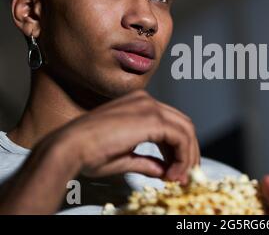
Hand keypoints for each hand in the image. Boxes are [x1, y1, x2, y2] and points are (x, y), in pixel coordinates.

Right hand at [0, 89, 199, 213]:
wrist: (69, 147)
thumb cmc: (87, 151)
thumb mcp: (124, 157)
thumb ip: (147, 161)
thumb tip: (163, 169)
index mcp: (139, 104)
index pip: (171, 124)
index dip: (179, 149)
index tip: (178, 171)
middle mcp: (146, 101)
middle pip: (183, 125)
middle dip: (188, 152)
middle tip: (186, 176)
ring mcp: (150, 107)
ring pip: (185, 130)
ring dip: (188, 156)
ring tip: (180, 178)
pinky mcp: (152, 118)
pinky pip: (180, 137)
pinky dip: (183, 156)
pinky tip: (174, 173)